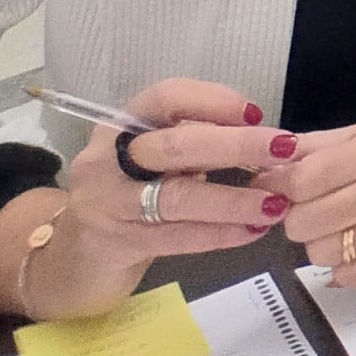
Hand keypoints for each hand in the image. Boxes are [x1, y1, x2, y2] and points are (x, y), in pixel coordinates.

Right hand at [37, 83, 287, 315]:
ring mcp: (106, 205)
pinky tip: (251, 231)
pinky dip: (218, 233)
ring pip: (177, 197)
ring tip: (276, 203)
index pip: (166, 97)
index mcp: (120, 126)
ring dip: (234, 199)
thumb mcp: (153, 159)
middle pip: (176, 146)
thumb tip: (262, 136)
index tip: (257, 113)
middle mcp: (106, 160)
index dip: (213, 100)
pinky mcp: (115, 245)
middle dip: (236, 146)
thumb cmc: (128, 195)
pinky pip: (175, 237)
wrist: (71, 259)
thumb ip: (192, 142)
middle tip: (284, 150)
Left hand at [275, 91, 355, 287]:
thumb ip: (320, 145)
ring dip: (323, 237)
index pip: (303, 181)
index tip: (279, 183)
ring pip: (321, 252)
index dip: (280, 184)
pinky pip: (348, 277)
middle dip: (301, 211)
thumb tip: (269, 161)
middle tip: (318, 200)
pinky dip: (344, 263)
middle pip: (304, 222)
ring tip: (344, 219)